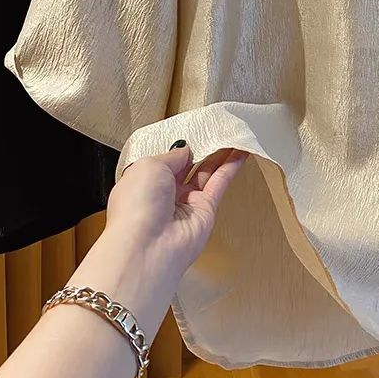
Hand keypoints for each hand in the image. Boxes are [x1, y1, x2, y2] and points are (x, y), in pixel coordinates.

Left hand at [105, 142, 246, 277]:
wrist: (147, 247)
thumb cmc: (137, 206)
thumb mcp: (149, 165)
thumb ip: (172, 155)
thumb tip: (187, 151)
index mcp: (143, 182)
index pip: (165, 160)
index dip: (180, 146)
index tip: (195, 130)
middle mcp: (164, 194)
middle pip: (188, 166)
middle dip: (203, 148)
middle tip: (219, 130)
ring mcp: (185, 204)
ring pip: (207, 173)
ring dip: (221, 154)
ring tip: (234, 134)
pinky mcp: (205, 212)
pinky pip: (219, 184)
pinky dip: (231, 168)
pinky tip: (240, 152)